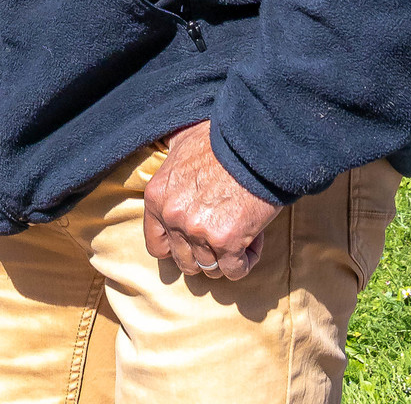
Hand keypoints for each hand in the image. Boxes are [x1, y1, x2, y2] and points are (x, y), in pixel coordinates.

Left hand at [143, 121, 280, 280]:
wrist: (251, 142)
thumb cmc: (218, 139)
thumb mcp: (180, 142)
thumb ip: (170, 159)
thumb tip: (170, 151)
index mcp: (157, 197)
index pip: (156, 245)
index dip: (176, 246)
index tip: (193, 238)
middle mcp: (173, 217)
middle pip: (184, 262)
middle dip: (204, 252)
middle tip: (221, 232)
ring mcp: (198, 232)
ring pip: (210, 269)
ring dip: (226, 256)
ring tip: (240, 231)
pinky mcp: (227, 243)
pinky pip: (234, 271)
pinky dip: (246, 260)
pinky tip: (253, 238)